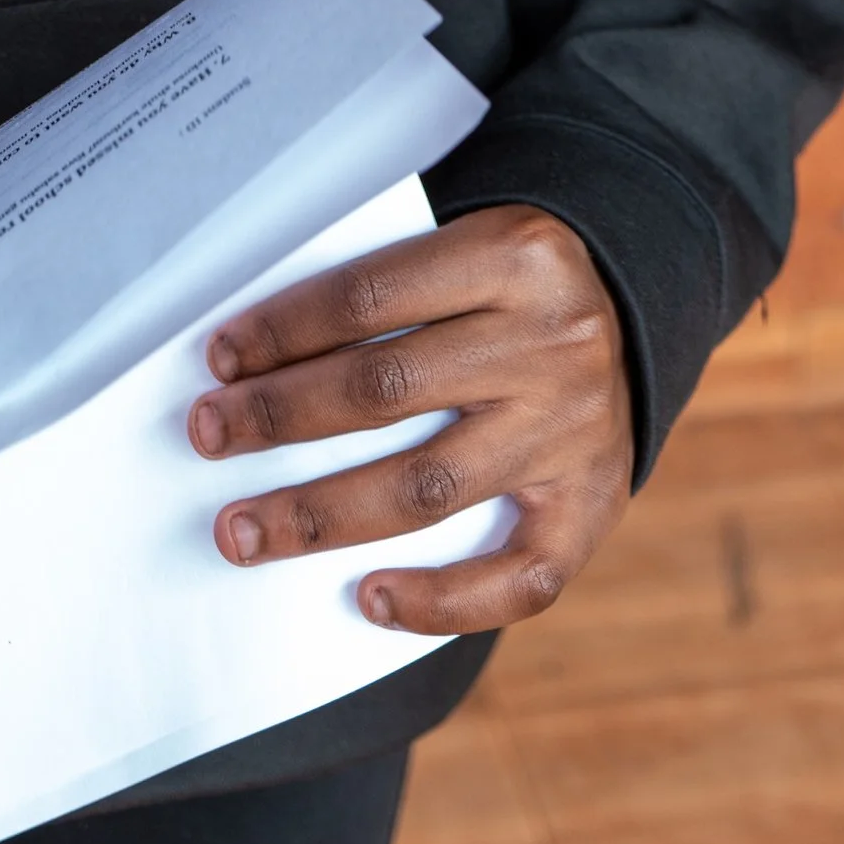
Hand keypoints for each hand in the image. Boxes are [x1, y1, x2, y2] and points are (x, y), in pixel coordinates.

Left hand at [187, 202, 631, 634]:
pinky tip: (367, 599)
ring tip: (243, 530)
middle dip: (279, 419)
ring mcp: (576, 430)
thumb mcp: (470, 242)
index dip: (283, 331)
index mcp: (514, 253)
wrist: (638, 308)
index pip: (369, 296)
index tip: (218, 361)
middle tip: (205, 438)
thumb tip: (257, 357)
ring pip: (428, 485)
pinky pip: (519, 578)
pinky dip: (441, 601)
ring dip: (321, 514)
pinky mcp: (595, 505)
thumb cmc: (510, 280)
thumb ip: (389, 289)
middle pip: (385, 388)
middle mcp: (551, 341)